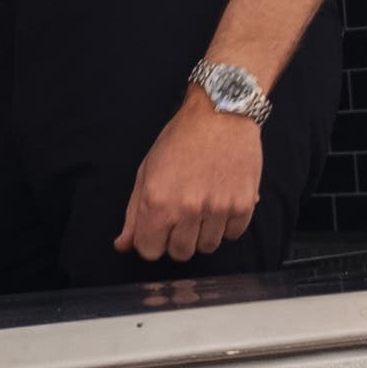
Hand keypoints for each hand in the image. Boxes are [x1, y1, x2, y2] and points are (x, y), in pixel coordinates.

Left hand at [113, 93, 263, 263]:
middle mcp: (188, 209)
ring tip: (203, 205)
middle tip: (182, 215)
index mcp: (158, 201)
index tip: (158, 229)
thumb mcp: (147, 171)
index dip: (152, 241)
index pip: (150, 251)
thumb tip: (123, 245)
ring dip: (203, 233)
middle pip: (180, 253)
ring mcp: (218, 209)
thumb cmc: (181, 139)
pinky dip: (227, 224)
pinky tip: (221, 202)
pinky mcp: (243, 205)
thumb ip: (134, 213)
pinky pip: (232, 235)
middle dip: (177, 239)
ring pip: (207, 247)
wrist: (221, 113)